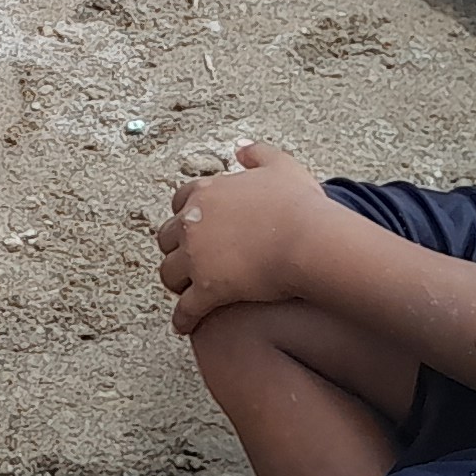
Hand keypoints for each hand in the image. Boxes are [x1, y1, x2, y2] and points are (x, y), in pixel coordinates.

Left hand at [153, 143, 338, 331]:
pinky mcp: (206, 289)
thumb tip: (242, 149)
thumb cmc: (300, 206)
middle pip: (166, 238)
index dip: (186, 216)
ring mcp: (196, 257)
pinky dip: (183, 319)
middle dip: (175, 250)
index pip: (179, 202)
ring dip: (176, 283)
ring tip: (185, 293)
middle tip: (189, 262)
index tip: (194, 227)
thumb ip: (258, 154)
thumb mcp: (281, 167)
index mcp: (206, 193)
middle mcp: (192, 223)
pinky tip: (186, 327)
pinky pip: (186, 309)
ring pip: (169, 274)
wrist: (309, 241)